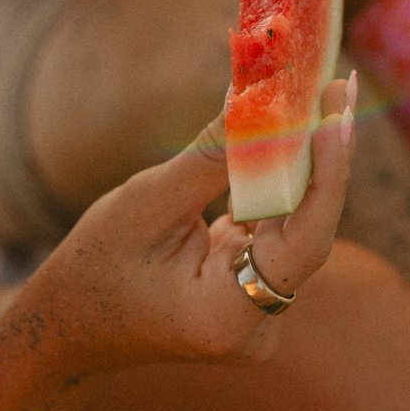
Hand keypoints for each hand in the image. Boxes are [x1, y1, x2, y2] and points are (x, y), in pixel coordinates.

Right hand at [21, 79, 353, 379]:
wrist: (70, 324)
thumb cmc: (96, 267)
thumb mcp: (146, 203)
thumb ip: (211, 157)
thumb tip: (258, 97)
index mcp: (229, 317)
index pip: (304, 242)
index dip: (328, 176)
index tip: (336, 116)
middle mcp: (259, 322)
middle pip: (309, 228)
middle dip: (324, 155)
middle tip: (339, 86)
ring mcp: (260, 310)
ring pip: (298, 223)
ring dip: (307, 160)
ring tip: (325, 93)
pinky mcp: (254, 288)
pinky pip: (279, 226)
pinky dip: (281, 179)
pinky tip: (295, 127)